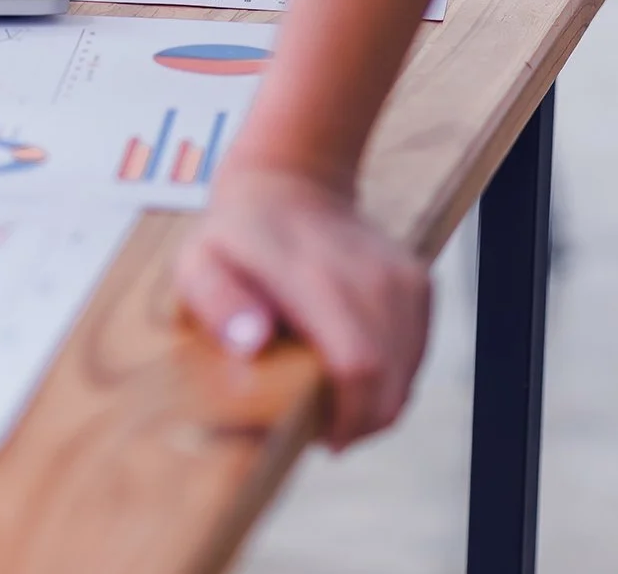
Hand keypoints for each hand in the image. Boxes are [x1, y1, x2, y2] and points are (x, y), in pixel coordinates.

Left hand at [174, 167, 431, 447]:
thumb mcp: (199, 263)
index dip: (346, 418)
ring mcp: (402, 279)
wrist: (290, 180)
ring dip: (376, 403)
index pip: (357, 365)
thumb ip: (219, 304)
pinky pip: (415, 354)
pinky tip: (351, 369)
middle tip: (321, 429)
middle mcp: (372, 278)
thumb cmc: (236, 234)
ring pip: (407, 374)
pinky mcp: (419, 283)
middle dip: (360, 422)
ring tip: (331, 400)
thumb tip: (251, 344)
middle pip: (389, 384)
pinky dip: (391, 376)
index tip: (320, 438)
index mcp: (316, 278)